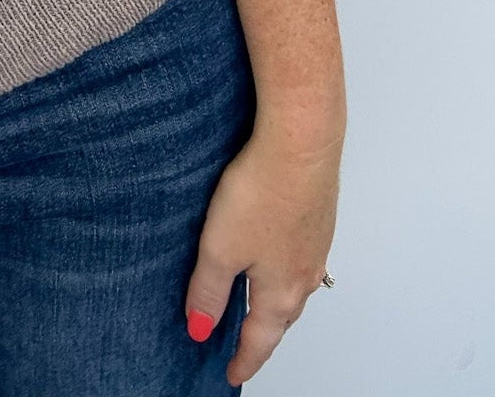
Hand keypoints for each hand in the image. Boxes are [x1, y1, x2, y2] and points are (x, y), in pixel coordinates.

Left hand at [184, 120, 341, 386]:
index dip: (244, 359)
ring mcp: (315, 244)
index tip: (231, 373)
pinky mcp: (316, 216)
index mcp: (280, 291)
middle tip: (244, 346)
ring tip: (256, 305)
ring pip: (293, 286)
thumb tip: (200, 330)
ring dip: (274, 301)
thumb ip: (209, 291)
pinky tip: (273, 254)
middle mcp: (304, 274)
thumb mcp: (221, 248)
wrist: (301, 143)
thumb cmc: (263, 193)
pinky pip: (298, 256)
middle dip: (262, 334)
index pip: (260, 340)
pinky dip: (283, 269)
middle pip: (280, 317)